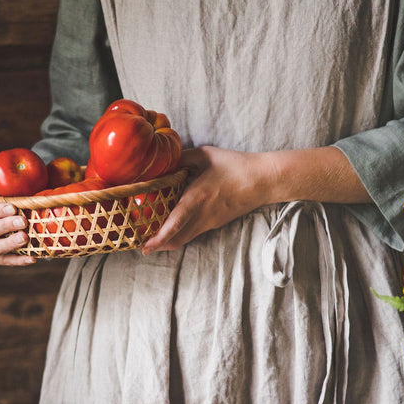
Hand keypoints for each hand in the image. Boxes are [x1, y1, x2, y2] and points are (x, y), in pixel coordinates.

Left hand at [140, 146, 265, 254]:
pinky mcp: (215, 223)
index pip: (174, 225)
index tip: (144, 248)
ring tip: (152, 239)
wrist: (263, 181)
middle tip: (140, 244)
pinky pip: (193, 233)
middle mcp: (201, 216)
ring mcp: (209, 222)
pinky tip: (172, 227)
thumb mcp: (205, 155)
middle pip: (175, 240)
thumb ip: (181, 158)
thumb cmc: (235, 165)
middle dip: (157, 245)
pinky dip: (179, 234)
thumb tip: (163, 160)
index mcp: (196, 199)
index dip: (158, 239)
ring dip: (168, 241)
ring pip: (184, 239)